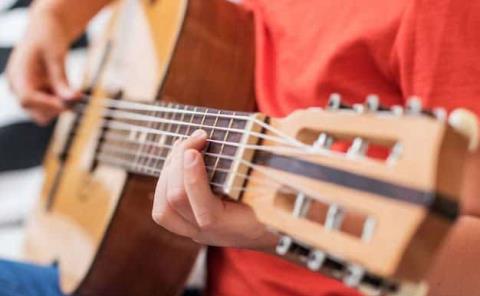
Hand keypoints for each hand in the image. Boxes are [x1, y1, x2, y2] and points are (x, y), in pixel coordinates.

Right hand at [6, 11, 79, 125]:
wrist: (47, 28)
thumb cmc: (49, 37)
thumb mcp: (57, 56)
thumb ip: (61, 79)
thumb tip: (72, 99)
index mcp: (17, 75)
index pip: (27, 99)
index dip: (49, 104)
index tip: (70, 103)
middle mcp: (19, 87)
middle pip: (36, 113)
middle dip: (57, 107)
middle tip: (76, 96)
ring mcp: (28, 91)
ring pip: (46, 114)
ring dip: (61, 105)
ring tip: (72, 89)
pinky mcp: (38, 93)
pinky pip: (52, 107)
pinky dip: (63, 102)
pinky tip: (69, 89)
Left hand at [152, 130, 277, 249]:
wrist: (276, 230)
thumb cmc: (285, 201)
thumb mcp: (286, 181)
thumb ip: (283, 157)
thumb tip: (302, 119)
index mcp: (238, 228)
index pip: (207, 213)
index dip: (195, 178)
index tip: (197, 147)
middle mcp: (211, 235)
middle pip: (177, 203)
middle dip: (179, 162)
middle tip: (198, 136)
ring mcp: (195, 232)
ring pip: (163, 208)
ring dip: (168, 171)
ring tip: (185, 146)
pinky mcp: (187, 224)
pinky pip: (163, 209)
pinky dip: (165, 180)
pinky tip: (178, 159)